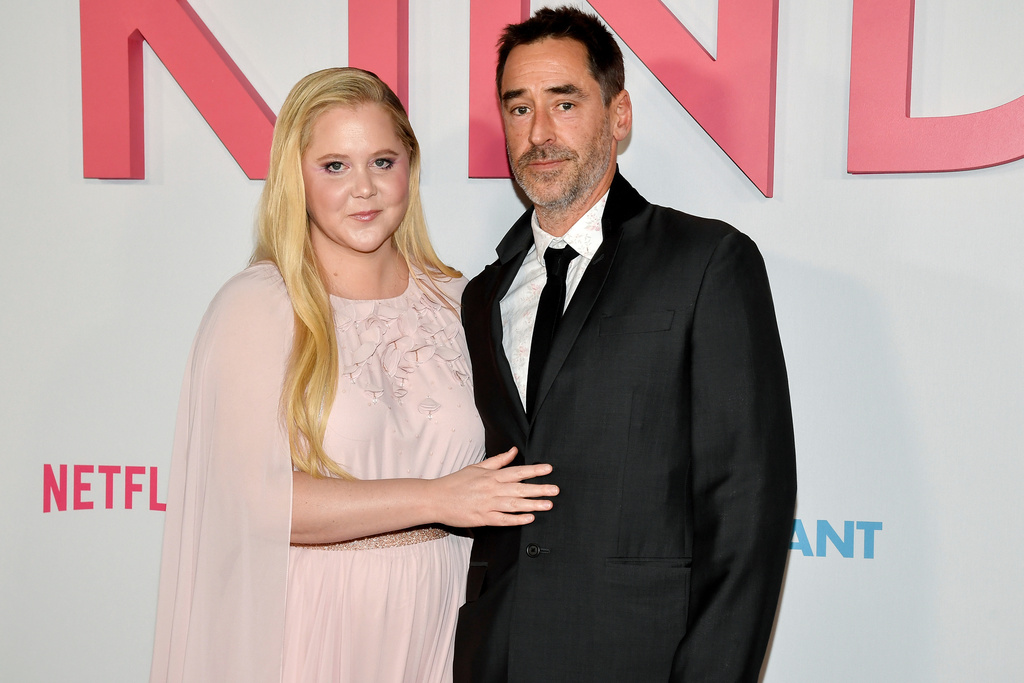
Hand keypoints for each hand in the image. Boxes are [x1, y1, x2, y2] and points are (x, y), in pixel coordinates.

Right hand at [432, 448, 558, 527]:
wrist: (436, 498)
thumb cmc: (456, 482)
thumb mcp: (477, 467)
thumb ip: (498, 461)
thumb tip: (514, 451)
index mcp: (491, 476)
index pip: (517, 472)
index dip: (534, 470)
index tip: (548, 469)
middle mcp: (491, 489)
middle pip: (519, 488)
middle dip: (539, 489)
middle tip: (555, 490)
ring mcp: (487, 504)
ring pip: (514, 504)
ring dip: (532, 504)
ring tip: (548, 505)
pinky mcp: (482, 518)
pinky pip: (502, 519)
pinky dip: (516, 519)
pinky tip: (528, 518)